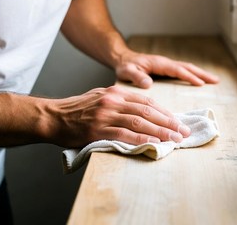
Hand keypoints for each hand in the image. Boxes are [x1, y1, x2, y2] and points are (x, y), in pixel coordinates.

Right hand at [48, 86, 190, 147]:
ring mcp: (106, 114)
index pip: (147, 101)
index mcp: (115, 91)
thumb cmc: (77, 109)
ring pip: (140, 122)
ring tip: (175, 140)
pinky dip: (141, 139)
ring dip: (160, 131)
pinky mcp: (98, 129)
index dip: (165, 112)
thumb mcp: (100, 97)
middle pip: (148, 111)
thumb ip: (119, 101)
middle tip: (183, 132)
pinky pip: (124, 134)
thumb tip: (141, 111)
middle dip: (169, 122)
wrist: (53, 116)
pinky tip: (153, 144)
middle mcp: (113, 100)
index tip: (177, 121)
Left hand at [115, 51, 219, 88]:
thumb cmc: (124, 66)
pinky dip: (192, 74)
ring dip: (199, 73)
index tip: (201, 84)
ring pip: (186, 68)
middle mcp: (165, 63)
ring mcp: (166, 65)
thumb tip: (149, 84)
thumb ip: (136, 76)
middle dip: (201, 73)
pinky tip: (198, 80)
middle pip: (186, 67)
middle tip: (216, 81)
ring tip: (213, 81)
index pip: (177, 70)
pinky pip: (182, 71)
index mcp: (159, 63)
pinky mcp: (165, 68)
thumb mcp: (127, 71)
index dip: (189, 76)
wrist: (121, 58)